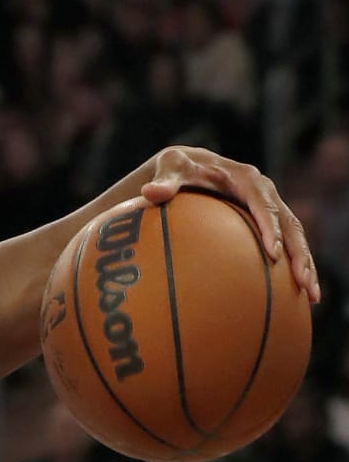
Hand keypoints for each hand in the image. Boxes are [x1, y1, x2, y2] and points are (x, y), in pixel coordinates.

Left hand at [142, 146, 318, 300]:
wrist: (192, 165)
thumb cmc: (179, 168)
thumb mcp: (170, 169)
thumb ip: (164, 182)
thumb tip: (150, 192)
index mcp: (247, 179)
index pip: (263, 205)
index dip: (271, 228)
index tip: (273, 254)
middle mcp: (266, 193)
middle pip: (290, 225)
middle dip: (299, 254)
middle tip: (303, 282)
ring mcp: (270, 208)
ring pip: (295, 238)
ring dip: (305, 265)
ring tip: (311, 296)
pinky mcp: (268, 223)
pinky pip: (286, 245)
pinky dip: (293, 267)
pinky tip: (296, 296)